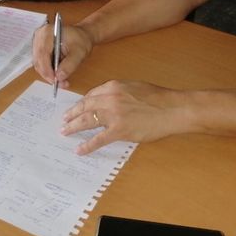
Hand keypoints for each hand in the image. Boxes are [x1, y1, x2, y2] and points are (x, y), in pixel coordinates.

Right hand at [32, 22, 94, 88]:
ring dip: (49, 75)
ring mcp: (37, 43)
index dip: (47, 69)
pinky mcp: (39, 49)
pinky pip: (41, 63)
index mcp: (47, 32)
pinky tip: (58, 76)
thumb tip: (59, 76)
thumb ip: (70, 64)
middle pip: (38, 60)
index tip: (55, 80)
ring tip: (62, 81)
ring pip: (39, 64)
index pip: (42, 53)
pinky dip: (49, 71)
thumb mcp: (79, 52)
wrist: (81, 35)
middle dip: (48, 74)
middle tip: (61, 84)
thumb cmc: (80, 40)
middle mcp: (39, 36)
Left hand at [61, 80, 177, 154]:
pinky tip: (80, 150)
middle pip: (84, 106)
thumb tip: (106, 101)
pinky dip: (87, 145)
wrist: (172, 109)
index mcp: (113, 86)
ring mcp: (113, 115)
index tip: (76, 109)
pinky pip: (98, 139)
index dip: (82, 103)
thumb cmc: (157, 98)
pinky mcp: (119, 130)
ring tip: (65, 131)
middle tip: (64, 120)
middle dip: (71, 114)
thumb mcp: (134, 87)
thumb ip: (118, 92)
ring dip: (73, 127)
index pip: (91, 95)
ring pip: (86, 120)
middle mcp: (109, 98)